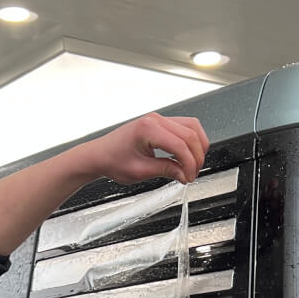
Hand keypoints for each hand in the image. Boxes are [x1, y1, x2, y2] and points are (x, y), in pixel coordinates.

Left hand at [81, 114, 208, 187]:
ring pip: (192, 127)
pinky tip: (187, 156)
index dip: (189, 164)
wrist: (100, 155)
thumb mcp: (140, 171)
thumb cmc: (112, 160)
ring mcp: (158, 119)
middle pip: (191, 134)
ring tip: (192, 165)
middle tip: (191, 174)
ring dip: (198, 146)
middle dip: (196, 157)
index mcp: (148, 129)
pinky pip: (185, 127)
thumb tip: (184, 173)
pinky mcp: (160, 123)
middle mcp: (155, 120)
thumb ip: (165, 170)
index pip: (180, 145)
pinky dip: (191, 141)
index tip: (188, 178)